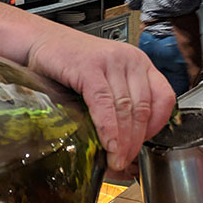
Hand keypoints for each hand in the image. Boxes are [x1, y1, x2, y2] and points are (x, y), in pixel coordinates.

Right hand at [26, 29, 174, 171]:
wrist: (39, 41)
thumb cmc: (69, 63)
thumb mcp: (105, 78)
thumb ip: (119, 101)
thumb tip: (126, 143)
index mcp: (139, 63)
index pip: (163, 98)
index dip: (156, 127)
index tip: (143, 145)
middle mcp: (130, 59)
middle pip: (142, 109)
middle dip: (135, 141)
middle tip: (125, 161)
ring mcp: (110, 61)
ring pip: (125, 109)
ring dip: (122, 141)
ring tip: (115, 160)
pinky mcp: (89, 67)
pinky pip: (103, 104)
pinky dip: (107, 128)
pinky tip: (107, 144)